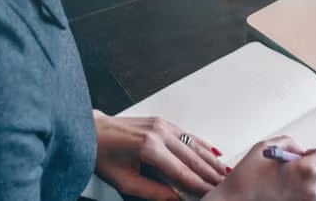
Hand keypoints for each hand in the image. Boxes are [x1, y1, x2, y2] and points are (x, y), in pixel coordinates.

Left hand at [93, 110, 228, 200]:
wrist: (90, 131)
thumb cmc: (102, 154)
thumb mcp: (123, 181)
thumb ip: (151, 191)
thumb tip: (174, 199)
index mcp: (149, 148)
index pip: (182, 171)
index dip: (199, 185)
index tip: (211, 193)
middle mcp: (159, 133)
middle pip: (193, 157)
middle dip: (211, 173)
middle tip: (225, 185)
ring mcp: (162, 125)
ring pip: (195, 145)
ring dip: (211, 160)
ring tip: (224, 173)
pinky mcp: (163, 122)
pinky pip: (188, 135)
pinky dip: (203, 145)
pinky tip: (214, 153)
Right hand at [204, 136, 315, 200]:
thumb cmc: (245, 181)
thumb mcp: (265, 147)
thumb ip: (288, 143)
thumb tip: (298, 150)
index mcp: (306, 170)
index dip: (315, 154)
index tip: (305, 156)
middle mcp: (311, 190)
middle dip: (307, 169)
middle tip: (287, 170)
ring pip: (314, 187)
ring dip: (302, 183)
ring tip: (280, 183)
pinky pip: (305, 198)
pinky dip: (297, 194)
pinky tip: (279, 193)